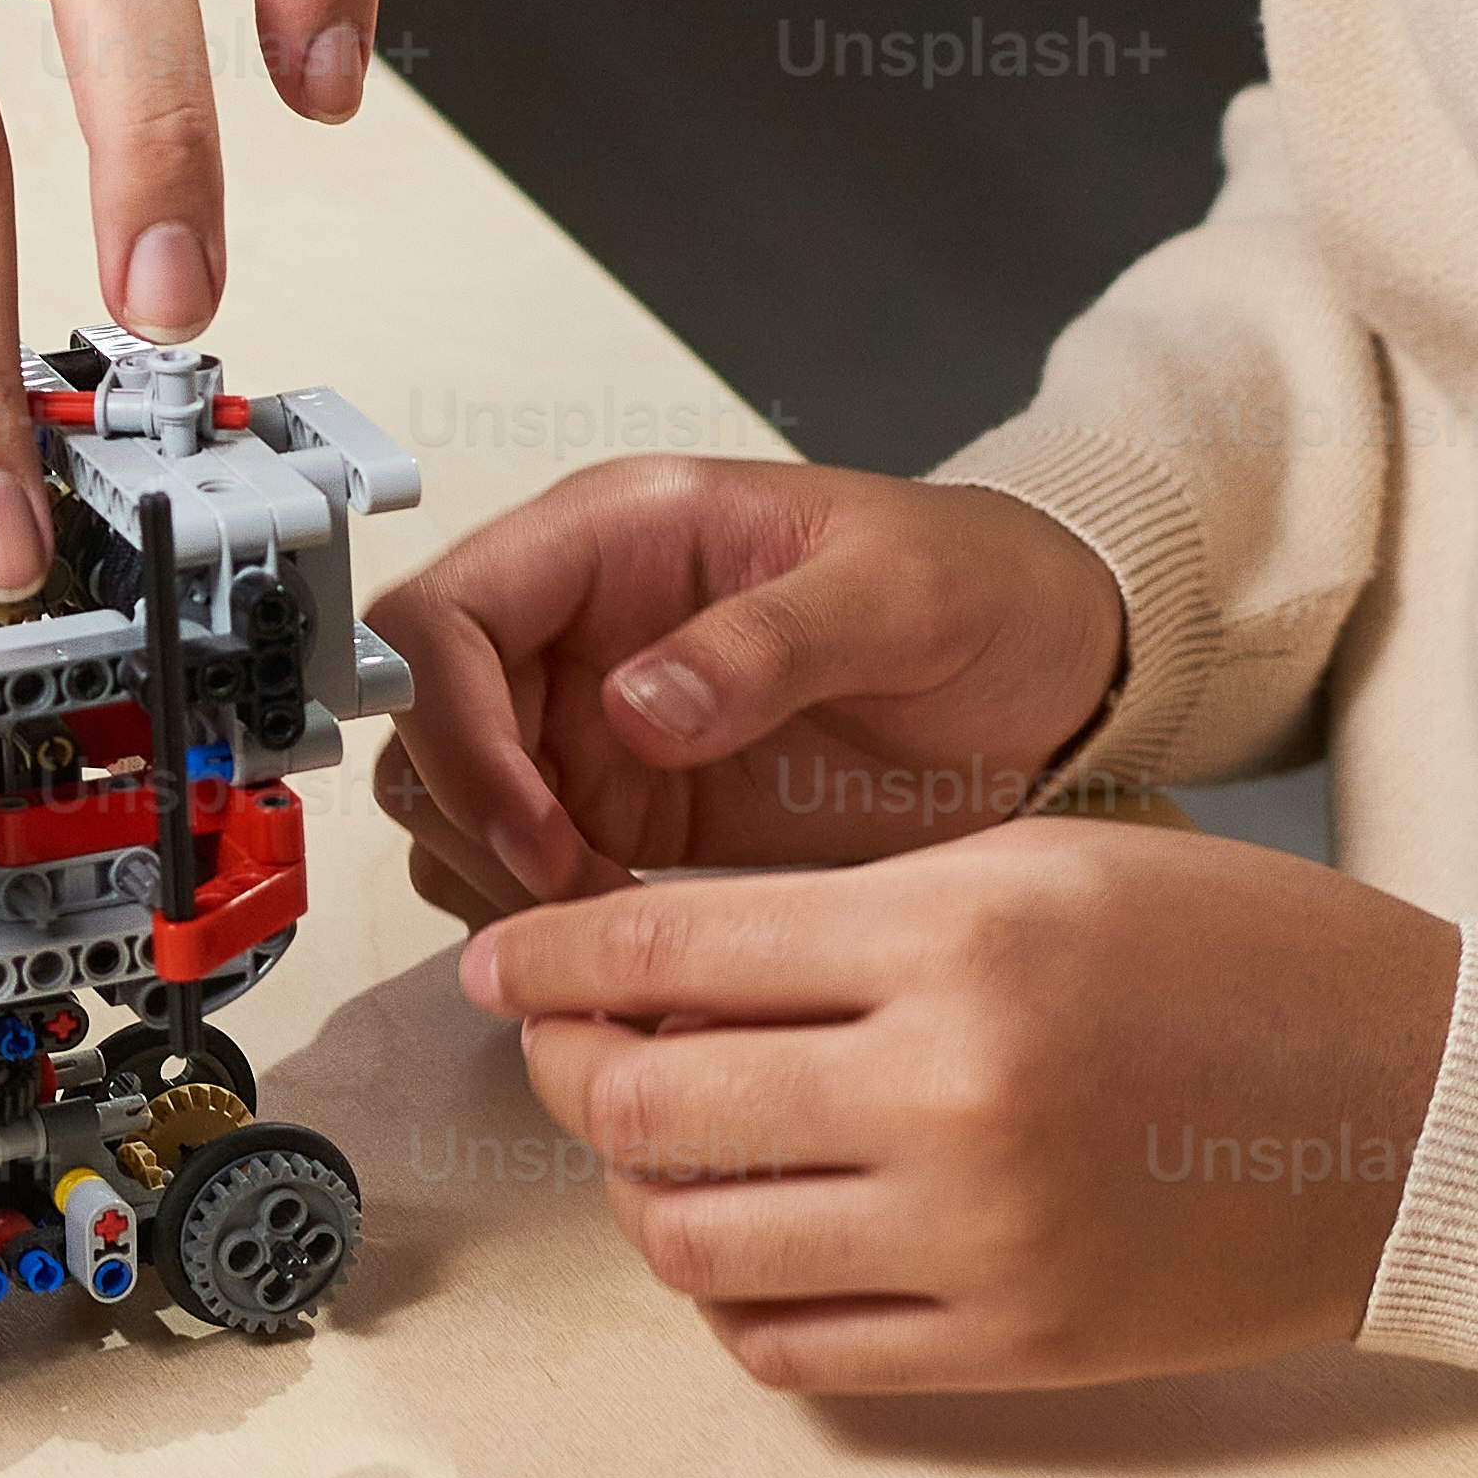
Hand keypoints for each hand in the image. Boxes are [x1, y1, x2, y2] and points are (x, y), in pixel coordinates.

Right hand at [370, 456, 1123, 917]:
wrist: (1054, 672)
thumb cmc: (986, 587)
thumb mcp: (899, 593)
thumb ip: (770, 641)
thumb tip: (637, 706)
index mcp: (618, 536)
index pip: (444, 617)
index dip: (453, 726)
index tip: (531, 827)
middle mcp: (581, 625)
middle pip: (423, 721)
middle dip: (468, 819)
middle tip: (566, 893)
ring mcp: (595, 722)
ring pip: (452, 804)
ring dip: (494, 877)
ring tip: (606, 921)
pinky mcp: (630, 807)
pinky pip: (524, 868)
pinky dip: (544, 918)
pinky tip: (629, 941)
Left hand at [459, 813, 1457, 1387]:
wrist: (1424, 1112)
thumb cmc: (1250, 961)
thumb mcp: (1042, 862)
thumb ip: (844, 915)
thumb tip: (654, 966)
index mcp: (958, 939)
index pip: (667, 951)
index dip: (549, 960)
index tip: (507, 964)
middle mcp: (951, 1093)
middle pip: (649, 1103)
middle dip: (574, 1070)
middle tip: (572, 1047)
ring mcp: (977, 1239)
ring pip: (691, 1240)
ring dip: (643, 1191)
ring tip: (668, 1144)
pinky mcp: (1009, 1347)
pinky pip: (789, 1348)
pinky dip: (734, 1295)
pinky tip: (755, 1236)